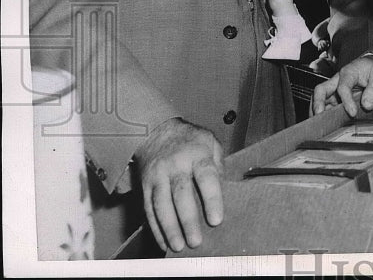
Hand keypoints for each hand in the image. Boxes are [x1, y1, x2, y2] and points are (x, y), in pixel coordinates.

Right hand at [133, 118, 223, 252]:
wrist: (156, 131)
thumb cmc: (190, 140)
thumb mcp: (210, 142)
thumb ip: (218, 164)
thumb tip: (223, 189)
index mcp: (197, 154)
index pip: (206, 176)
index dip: (212, 199)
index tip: (216, 220)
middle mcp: (175, 165)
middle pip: (181, 194)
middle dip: (188, 220)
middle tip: (196, 241)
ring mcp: (158, 176)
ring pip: (161, 205)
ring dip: (169, 228)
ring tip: (178, 246)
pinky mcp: (145, 186)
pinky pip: (148, 209)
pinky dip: (155, 227)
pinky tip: (163, 241)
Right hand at [311, 54, 372, 117]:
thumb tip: (367, 104)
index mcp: (348, 72)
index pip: (342, 87)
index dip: (346, 101)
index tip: (353, 113)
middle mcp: (338, 80)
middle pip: (321, 90)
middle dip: (318, 104)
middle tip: (320, 118)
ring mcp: (336, 89)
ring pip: (321, 99)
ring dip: (319, 111)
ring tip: (322, 125)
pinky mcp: (337, 97)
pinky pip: (327, 106)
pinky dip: (326, 114)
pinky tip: (330, 123)